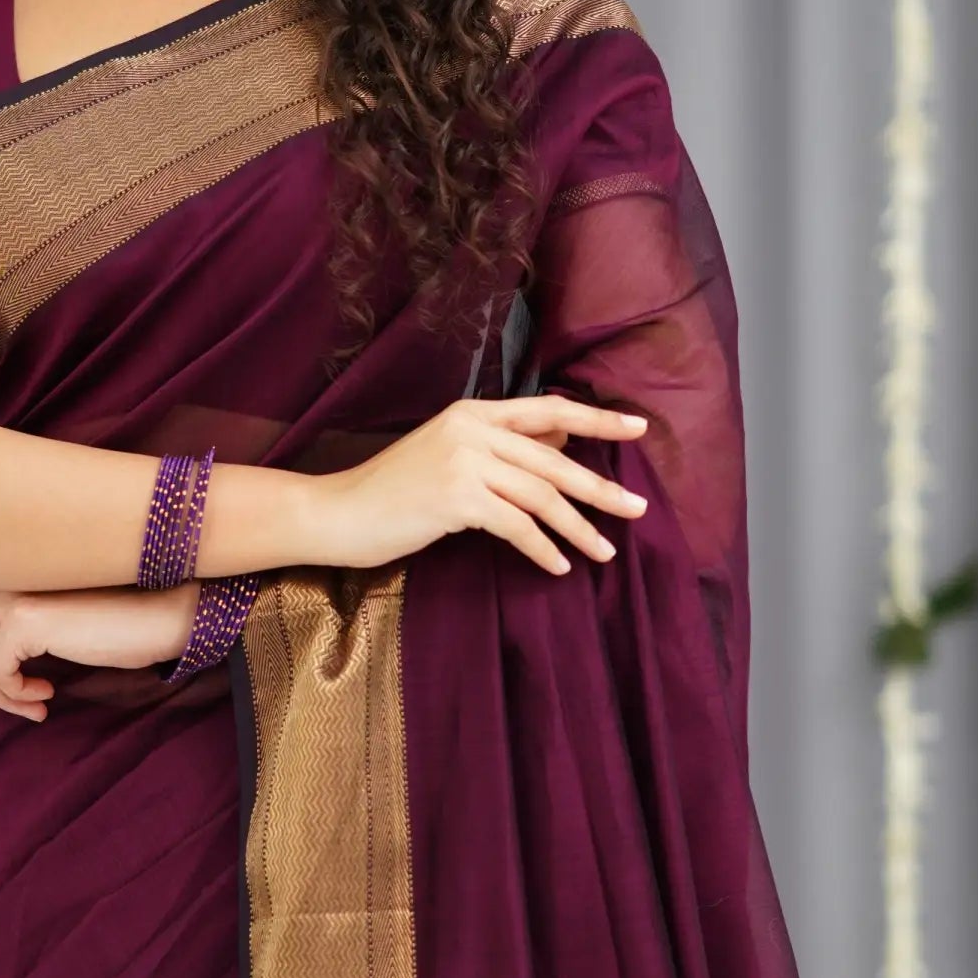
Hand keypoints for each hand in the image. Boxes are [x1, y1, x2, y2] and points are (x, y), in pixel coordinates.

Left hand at [0, 576, 198, 720]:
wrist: (171, 615)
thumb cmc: (127, 623)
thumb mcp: (64, 626)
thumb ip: (22, 629)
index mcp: (13, 566)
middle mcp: (6, 571)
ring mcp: (12, 589)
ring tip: (35, 705)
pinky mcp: (24, 614)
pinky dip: (13, 694)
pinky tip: (46, 697)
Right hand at [311, 393, 649, 577]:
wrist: (339, 513)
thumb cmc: (394, 492)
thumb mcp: (451, 456)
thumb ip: (503, 449)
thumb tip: (563, 444)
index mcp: (473, 413)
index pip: (549, 410)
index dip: (597, 418)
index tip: (639, 426)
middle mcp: (472, 429)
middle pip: (554, 460)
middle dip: (600, 488)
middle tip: (637, 509)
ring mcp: (464, 461)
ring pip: (541, 496)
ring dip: (578, 528)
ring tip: (603, 552)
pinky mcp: (456, 497)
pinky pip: (516, 525)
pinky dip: (542, 548)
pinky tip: (557, 567)